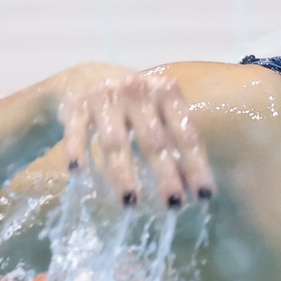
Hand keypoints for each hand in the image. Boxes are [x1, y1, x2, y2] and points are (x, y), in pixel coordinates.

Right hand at [45, 64, 215, 209]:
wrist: (84, 77)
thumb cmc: (132, 102)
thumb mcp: (156, 110)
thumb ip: (174, 139)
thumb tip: (195, 187)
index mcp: (165, 91)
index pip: (185, 133)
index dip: (195, 164)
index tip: (204, 194)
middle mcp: (137, 90)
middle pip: (153, 140)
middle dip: (165, 173)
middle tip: (173, 204)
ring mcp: (105, 97)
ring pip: (116, 142)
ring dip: (123, 174)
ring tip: (131, 203)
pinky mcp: (75, 106)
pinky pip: (76, 132)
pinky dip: (76, 151)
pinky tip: (77, 171)